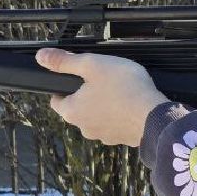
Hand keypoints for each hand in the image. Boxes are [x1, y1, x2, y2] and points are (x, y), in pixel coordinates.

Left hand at [37, 47, 167, 146]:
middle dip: (88, 94)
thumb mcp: (91, 65)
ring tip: (120, 90)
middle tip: (103, 79)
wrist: (156, 116)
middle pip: (79, 108)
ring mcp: (104, 136)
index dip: (64, 86)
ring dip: (104, 105)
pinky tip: (130, 103)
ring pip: (97, 117)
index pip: (56, 100)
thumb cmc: (124, 88)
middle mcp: (84, 128)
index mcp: (71, 111)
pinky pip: (115, 124)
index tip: (78, 77)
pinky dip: (119, 114)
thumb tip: (41, 56)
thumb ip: (64, 61)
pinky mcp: (121, 139)